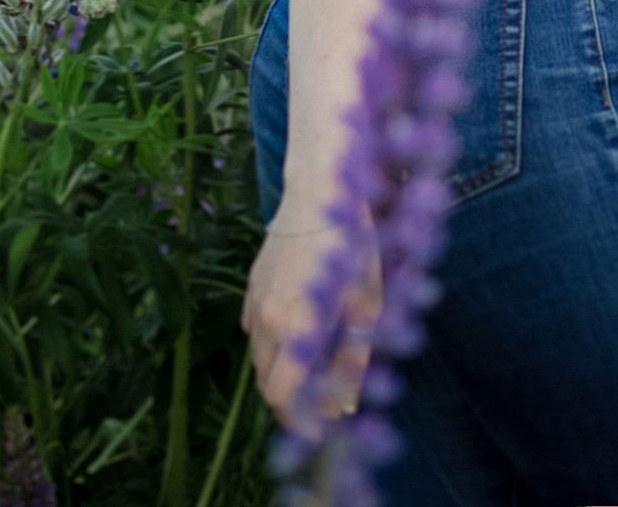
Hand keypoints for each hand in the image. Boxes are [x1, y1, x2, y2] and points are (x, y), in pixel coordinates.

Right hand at [241, 204, 381, 428]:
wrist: (318, 187)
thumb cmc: (352, 243)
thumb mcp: (367, 303)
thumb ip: (353, 359)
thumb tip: (345, 406)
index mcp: (296, 326)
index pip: (283, 397)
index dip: (301, 422)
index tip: (324, 429)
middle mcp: (266, 320)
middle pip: (268, 385)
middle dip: (294, 402)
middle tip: (327, 399)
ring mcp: (254, 302)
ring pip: (259, 360)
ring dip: (284, 373)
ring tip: (320, 363)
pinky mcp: (250, 287)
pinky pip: (255, 332)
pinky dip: (274, 345)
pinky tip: (302, 328)